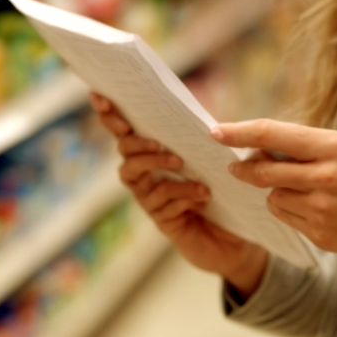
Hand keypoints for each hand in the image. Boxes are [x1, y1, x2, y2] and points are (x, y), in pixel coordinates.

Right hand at [91, 93, 268, 294]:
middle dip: (135, 141)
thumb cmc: (224, 191)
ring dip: (155, 164)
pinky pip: (162, 203)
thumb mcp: (216, 160)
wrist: (236, 240)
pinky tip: (202, 192)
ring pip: (135, 175)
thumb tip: (205, 121)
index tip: (100, 96)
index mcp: (154, 153)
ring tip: (179, 161)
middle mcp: (145, 175)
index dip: (110, 114)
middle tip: (157, 140)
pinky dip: (182, 193)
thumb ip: (203, 140)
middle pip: (125, 151)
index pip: (127, 130)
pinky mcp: (163, 221)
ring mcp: (150, 198)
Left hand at [213, 119, 336, 263]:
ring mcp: (322, 209)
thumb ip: (304, 146)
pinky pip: (285, 217)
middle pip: (263, 171)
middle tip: (234, 166)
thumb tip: (256, 147)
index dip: (240, 131)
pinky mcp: (319, 234)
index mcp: (332, 146)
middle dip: (243, 168)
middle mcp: (325, 177)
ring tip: (300, 188)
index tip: (216, 131)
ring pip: (272, 196)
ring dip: (274, 190)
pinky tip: (311, 207)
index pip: (273, 134)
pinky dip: (287, 209)